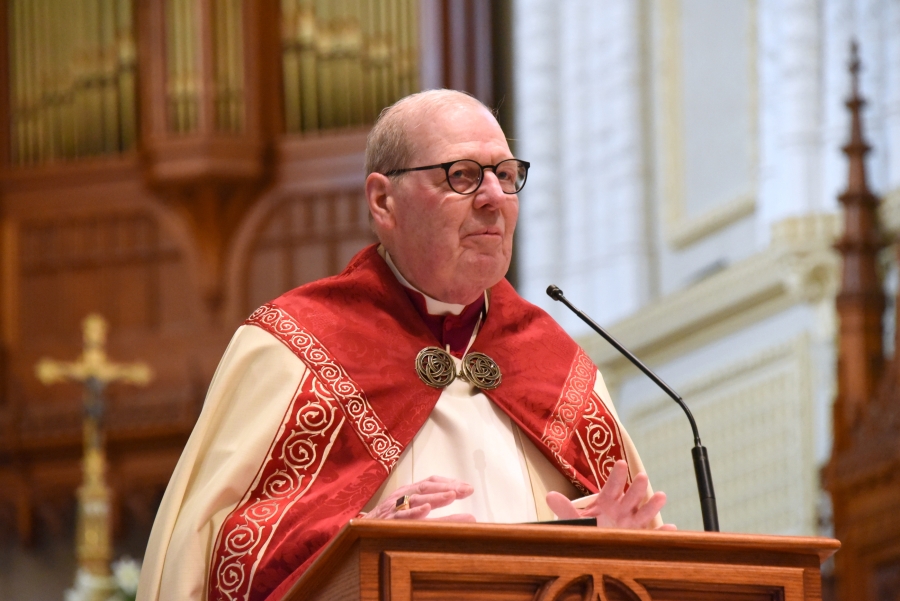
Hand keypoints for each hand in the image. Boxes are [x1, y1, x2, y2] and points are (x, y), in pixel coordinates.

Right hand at [362, 475, 475, 521]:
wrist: (356, 531)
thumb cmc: (387, 522)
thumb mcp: (409, 513)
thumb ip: (435, 514)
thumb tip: (470, 519)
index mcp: (407, 492)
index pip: (430, 482)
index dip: (449, 482)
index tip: (467, 487)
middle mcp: (400, 496)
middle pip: (426, 487)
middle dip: (448, 487)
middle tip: (467, 490)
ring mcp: (393, 508)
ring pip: (416, 499)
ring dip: (435, 497)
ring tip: (452, 495)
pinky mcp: (386, 521)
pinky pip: (400, 516)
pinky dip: (413, 511)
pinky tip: (426, 510)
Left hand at [546, 460, 675, 529]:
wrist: (592, 549)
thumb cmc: (585, 530)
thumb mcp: (574, 520)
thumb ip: (565, 509)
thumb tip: (550, 496)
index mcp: (606, 501)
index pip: (611, 486)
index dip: (616, 475)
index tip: (620, 463)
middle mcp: (621, 510)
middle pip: (630, 497)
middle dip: (636, 488)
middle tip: (642, 476)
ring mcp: (630, 524)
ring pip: (643, 514)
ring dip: (652, 506)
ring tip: (662, 496)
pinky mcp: (636, 539)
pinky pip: (650, 536)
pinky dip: (661, 533)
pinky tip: (671, 528)